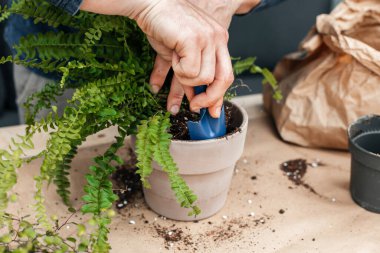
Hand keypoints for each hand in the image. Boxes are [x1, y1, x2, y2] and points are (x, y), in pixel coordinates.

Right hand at [80, 0, 257, 117]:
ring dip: (184, 79)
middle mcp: (217, 39)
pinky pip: (188, 71)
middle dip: (207, 98)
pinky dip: (176, 71)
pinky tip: (169, 61)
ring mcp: (207, 38)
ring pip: (202, 78)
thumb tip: (197, 101)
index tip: (211, 112)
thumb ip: (192, 75)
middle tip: (194, 107)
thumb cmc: (164, 27)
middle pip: (222, 79)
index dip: (218, 96)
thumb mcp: (182, 55)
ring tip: (174, 66)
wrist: (150, 5)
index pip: (226, 74)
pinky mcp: (193, 39)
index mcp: (218, 41)